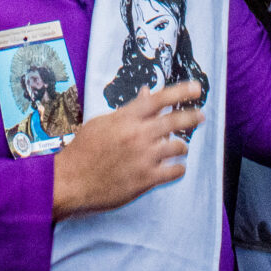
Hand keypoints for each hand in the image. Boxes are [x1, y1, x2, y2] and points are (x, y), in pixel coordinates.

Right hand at [51, 80, 203, 219]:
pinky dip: (178, 168)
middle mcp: (137, 135)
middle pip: (175, 120)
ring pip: (179, 147)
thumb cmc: (83, 150)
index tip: (196, 89)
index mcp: (126, 118)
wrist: (71, 181)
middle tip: (200, 116)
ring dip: (181, 146)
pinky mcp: (146, 180)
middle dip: (192, 116)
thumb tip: (147, 94)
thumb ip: (128, 110)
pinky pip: (175, 171)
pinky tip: (174, 167)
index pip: (159, 99)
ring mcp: (143, 158)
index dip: (181, 91)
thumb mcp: (103, 122)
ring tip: (178, 148)